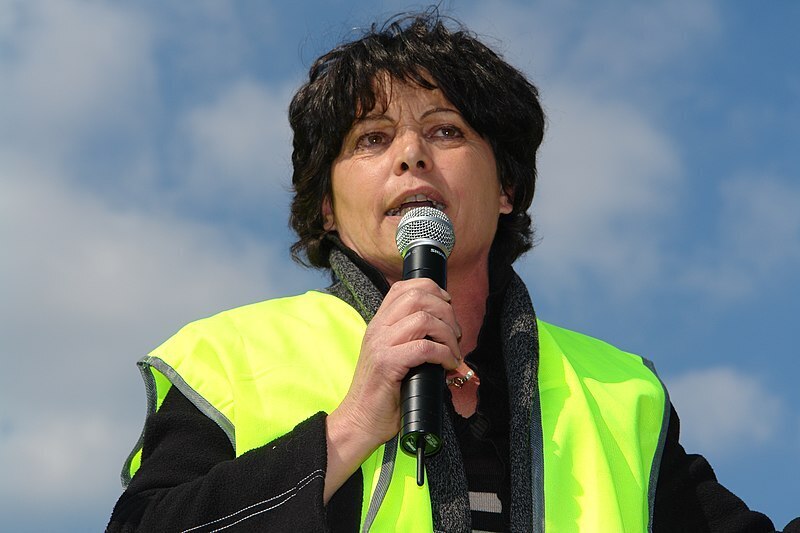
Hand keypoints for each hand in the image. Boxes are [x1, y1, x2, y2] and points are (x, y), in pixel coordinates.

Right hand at [324, 278, 461, 499]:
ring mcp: (381, 344)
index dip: (432, 289)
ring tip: (453, 351)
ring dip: (447, 334)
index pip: (403, 287)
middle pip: (417, 297)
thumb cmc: (382, 393)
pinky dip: (444, 354)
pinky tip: (449, 365)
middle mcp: (378, 328)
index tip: (448, 304)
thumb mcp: (393, 356)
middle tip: (455, 334)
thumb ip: (411, 340)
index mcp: (378, 323)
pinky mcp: (388, 364)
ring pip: (423, 319)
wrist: (359, 420)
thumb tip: (447, 333)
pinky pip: (424, 347)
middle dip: (446, 311)